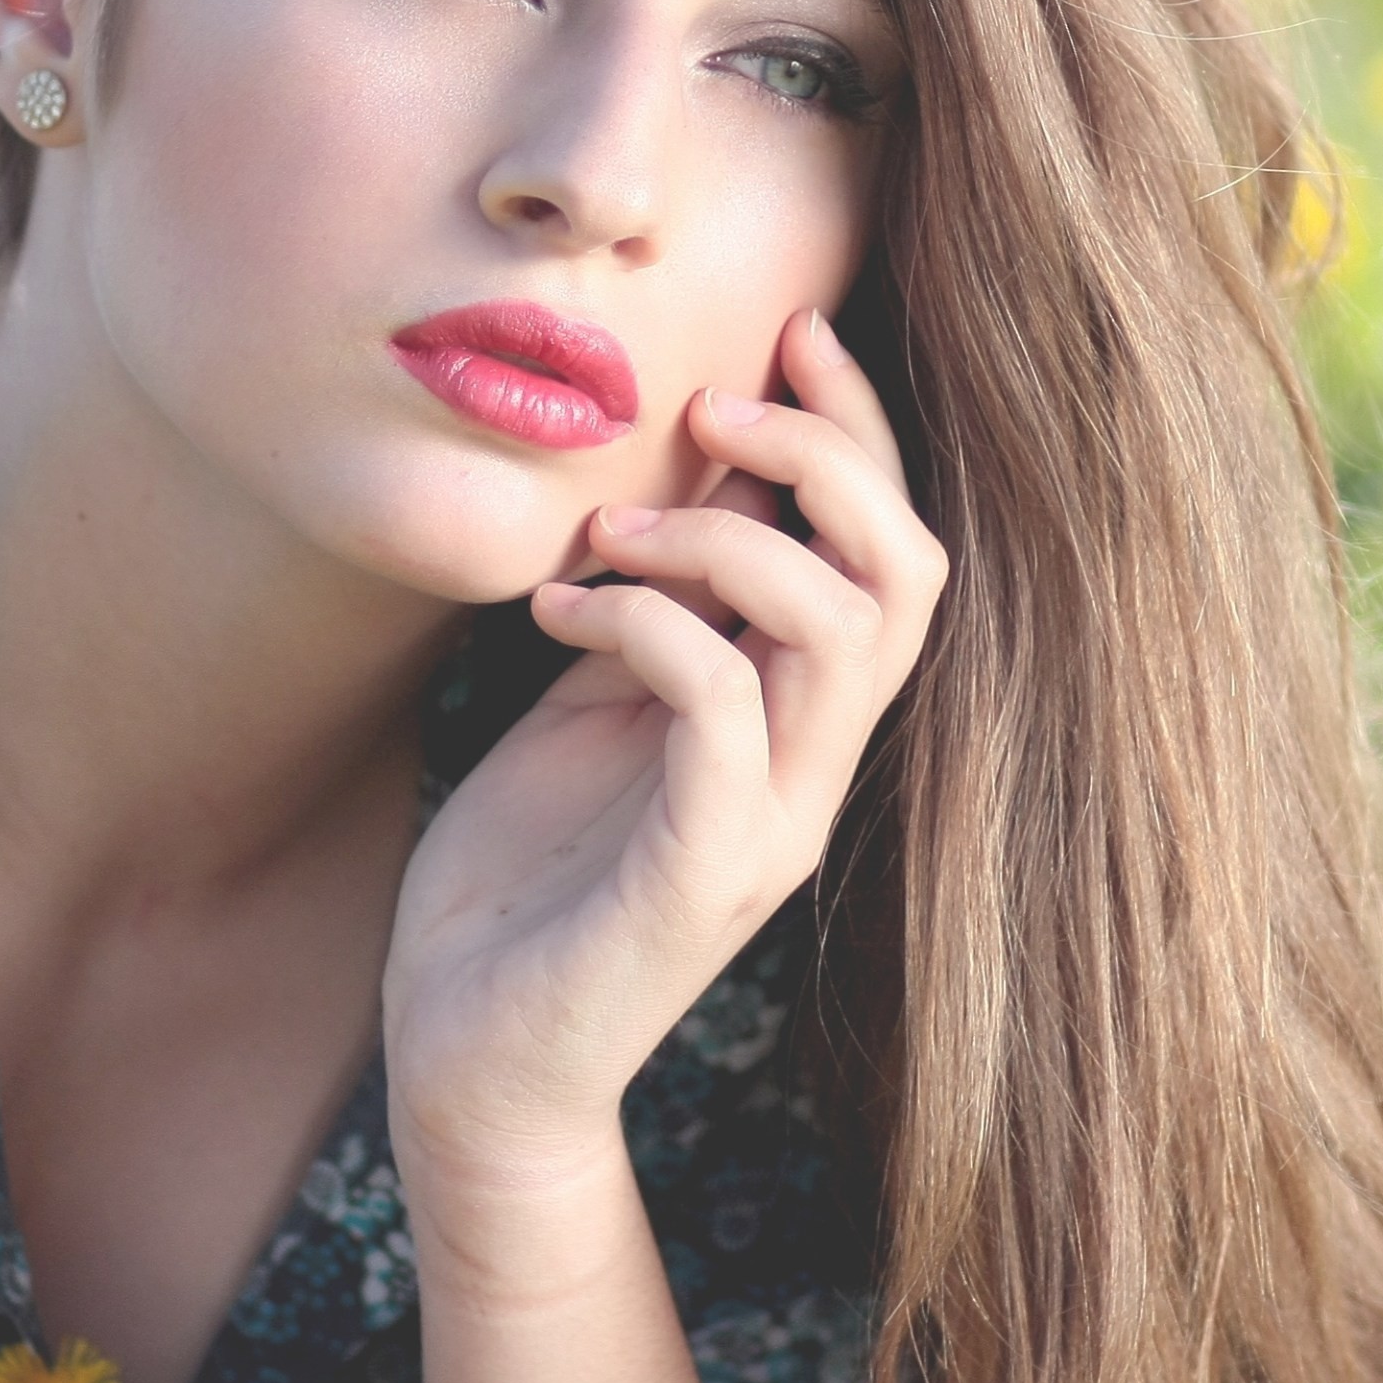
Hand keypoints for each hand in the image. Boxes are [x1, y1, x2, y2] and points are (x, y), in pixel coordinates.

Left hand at [381, 307, 945, 1197]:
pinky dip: (650, 623)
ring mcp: (770, 825)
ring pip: (842, 632)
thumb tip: (675, 477)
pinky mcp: (700, 877)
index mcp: (802, 721)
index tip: (794, 324)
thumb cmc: (529, 879)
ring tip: (609, 525)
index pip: (892, 550)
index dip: (863, 429)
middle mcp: (815, 769)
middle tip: (710, 402)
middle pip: (909, 575)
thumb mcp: (595, 704)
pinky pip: (723, 712)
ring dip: (727, 538)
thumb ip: (657, 609)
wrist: (473, 1058)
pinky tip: (559, 605)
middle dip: (827, 456)